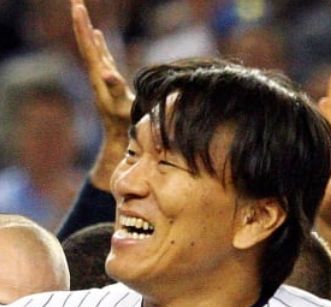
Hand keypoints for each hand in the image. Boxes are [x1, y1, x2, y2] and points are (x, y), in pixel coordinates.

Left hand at [70, 0, 132, 188]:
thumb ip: (116, 88)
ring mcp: (102, 78)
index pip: (88, 46)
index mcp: (99, 77)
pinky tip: (98, 35)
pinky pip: (101, 56)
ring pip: (92, 48)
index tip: (78, 6)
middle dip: (81, 21)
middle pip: (86, 43)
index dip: (82, 26)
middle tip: (76, 0)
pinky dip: (99, 43)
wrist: (121, 140)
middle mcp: (97, 74)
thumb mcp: (123, 106)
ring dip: (87, 30)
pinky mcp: (109, 82)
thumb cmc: (126, 125)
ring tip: (82, 13)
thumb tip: (106, 74)